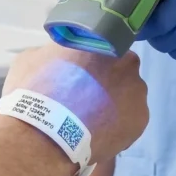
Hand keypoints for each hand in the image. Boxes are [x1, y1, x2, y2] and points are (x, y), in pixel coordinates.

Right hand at [2, 44, 147, 164]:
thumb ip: (55, 53)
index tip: (81, 75)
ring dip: (114, 104)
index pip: (103, 48)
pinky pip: (130, 121)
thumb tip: (59, 57)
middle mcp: (127, 62)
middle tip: (85, 98)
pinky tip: (98, 134)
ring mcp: (138, 91)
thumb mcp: (34, 57)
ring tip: (90, 121)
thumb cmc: (36, 90)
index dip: (92, 63)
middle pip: (120, 71)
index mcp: (102, 41)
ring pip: (128, 97)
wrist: (44, 130)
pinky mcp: (141, 119)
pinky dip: (117, 127)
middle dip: (107, 83)